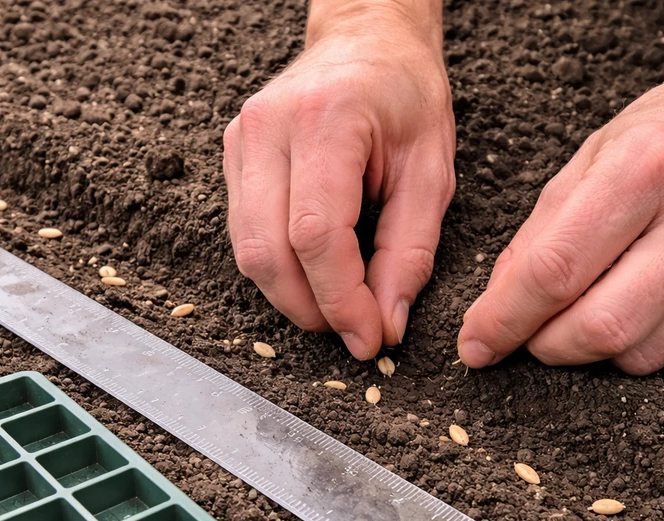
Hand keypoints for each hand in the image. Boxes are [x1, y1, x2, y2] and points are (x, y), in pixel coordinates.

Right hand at [223, 9, 454, 358]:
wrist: (365, 40)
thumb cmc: (405, 96)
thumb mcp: (431, 172)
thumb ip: (410, 251)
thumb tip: (387, 322)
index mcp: (326, 121)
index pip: (316, 236)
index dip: (341, 300)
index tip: (370, 338)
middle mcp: (270, 129)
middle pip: (269, 252)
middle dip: (311, 308)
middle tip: (353, 332)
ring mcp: (241, 140)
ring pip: (248, 251)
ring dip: (291, 296)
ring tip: (336, 308)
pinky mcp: (233, 155)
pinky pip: (244, 234)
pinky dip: (279, 269)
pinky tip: (313, 275)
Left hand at [458, 64, 663, 374]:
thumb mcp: (588, 159)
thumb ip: (536, 237)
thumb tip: (494, 314)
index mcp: (650, 163)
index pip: (556, 269)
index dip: (504, 319)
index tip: (475, 344)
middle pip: (600, 327)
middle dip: (544, 345)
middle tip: (526, 333)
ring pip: (637, 354)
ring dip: (588, 351)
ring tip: (579, 313)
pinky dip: (635, 343)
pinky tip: (632, 304)